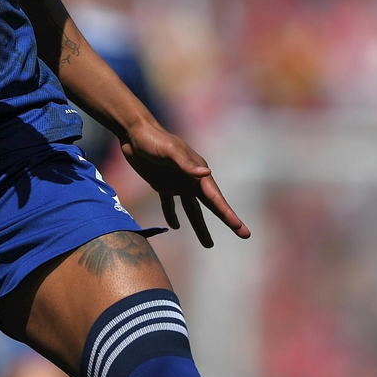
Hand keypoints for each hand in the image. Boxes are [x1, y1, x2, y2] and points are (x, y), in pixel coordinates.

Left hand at [119, 121, 250, 247]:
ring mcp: (177, 183)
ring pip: (192, 209)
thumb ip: (184, 162)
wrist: (132, 132)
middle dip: (226, 219)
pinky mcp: (161, 185)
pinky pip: (169, 205)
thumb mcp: (168, 150)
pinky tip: (174, 227)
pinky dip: (172, 215)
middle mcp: (191, 178)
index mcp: (197, 170)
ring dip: (199, 226)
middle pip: (211, 205)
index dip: (228, 214)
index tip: (241, 229)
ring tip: (208, 244)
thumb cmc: (152, 139)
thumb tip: (206, 173)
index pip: (215, 197)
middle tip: (244, 234)